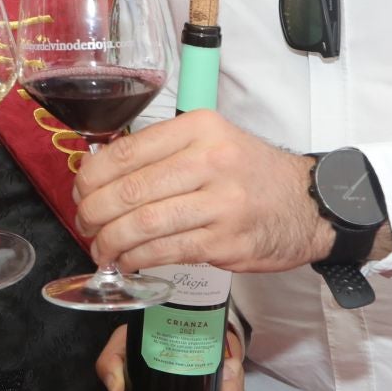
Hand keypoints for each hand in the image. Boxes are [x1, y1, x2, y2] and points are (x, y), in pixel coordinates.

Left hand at [72, 109, 328, 273]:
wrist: (310, 203)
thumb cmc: (250, 172)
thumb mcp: (211, 140)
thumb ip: (162, 151)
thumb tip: (100, 172)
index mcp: (199, 129)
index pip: (127, 152)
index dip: (92, 176)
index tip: (80, 190)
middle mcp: (210, 162)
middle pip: (130, 190)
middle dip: (94, 212)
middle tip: (84, 222)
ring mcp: (221, 205)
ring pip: (144, 225)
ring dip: (110, 241)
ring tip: (99, 247)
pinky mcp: (226, 242)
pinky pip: (166, 252)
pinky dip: (137, 259)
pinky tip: (127, 261)